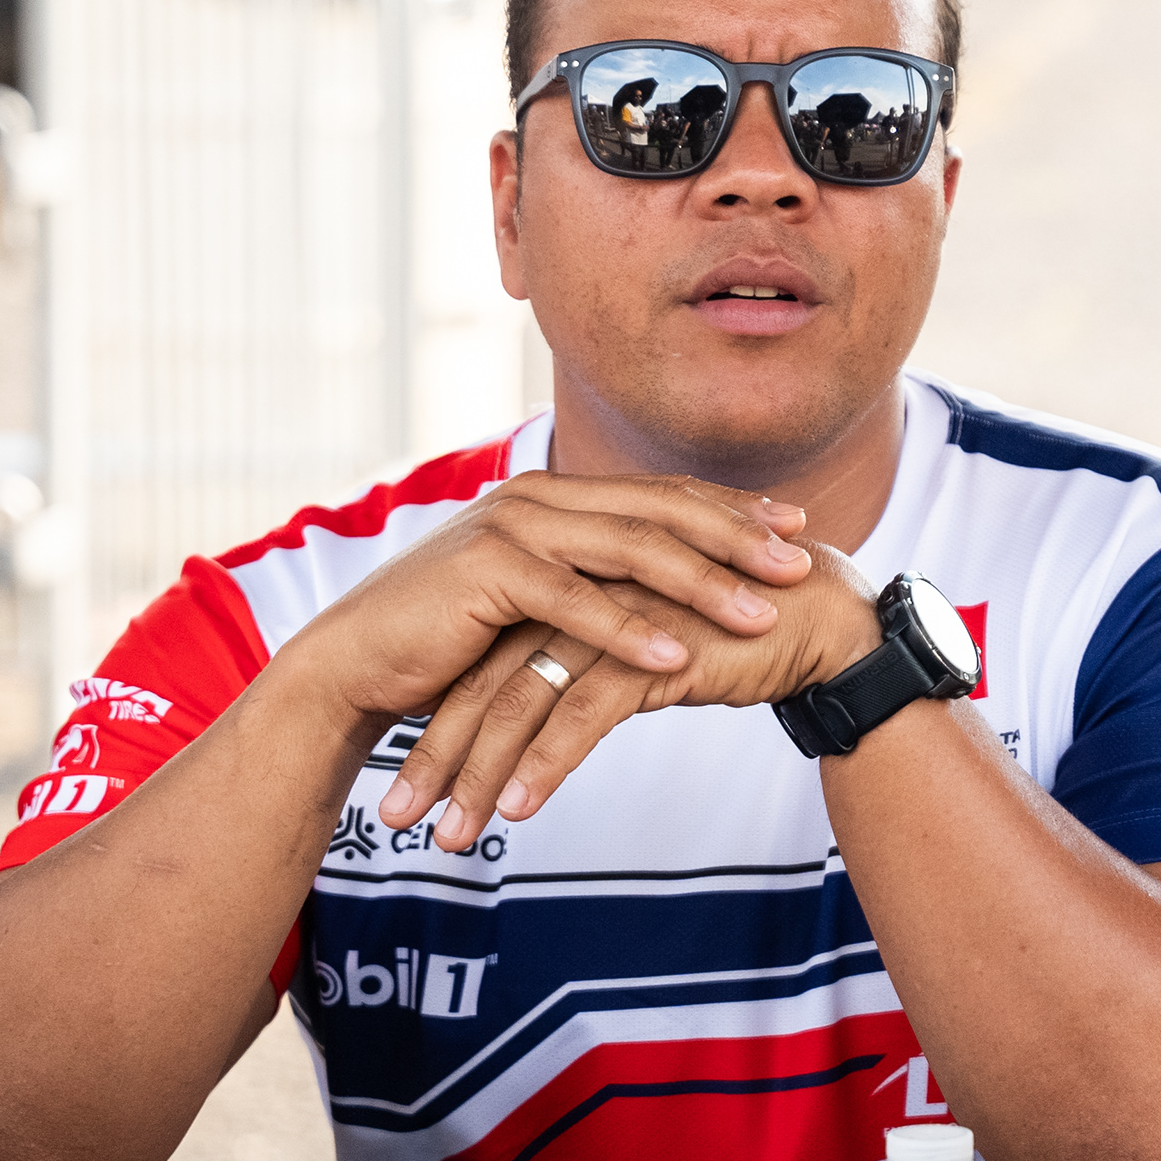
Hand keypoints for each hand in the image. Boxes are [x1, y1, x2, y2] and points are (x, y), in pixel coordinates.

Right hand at [270, 471, 816, 743]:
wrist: (357, 665)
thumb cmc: (451, 643)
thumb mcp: (536, 603)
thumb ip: (592, 582)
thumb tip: (666, 593)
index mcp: (556, 496)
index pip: (661, 495)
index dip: (732, 509)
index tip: (798, 526)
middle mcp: (537, 497)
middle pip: (659, 510)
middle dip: (738, 536)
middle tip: (803, 562)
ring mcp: (511, 526)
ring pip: (628, 550)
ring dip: (702, 583)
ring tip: (761, 615)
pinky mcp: (486, 573)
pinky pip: (575, 602)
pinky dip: (630, 629)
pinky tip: (681, 655)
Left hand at [378, 543, 885, 850]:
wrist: (829, 624)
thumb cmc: (744, 637)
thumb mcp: (650, 651)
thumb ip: (598, 665)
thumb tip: (551, 711)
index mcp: (572, 588)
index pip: (484, 661)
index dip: (441, 726)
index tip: (407, 786)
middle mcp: (581, 594)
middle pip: (484, 680)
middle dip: (435, 757)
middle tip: (393, 818)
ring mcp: (614, 617)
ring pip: (521, 702)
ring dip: (477, 775)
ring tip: (446, 837)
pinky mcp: (653, 647)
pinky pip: (581, 714)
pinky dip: (543, 765)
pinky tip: (515, 809)